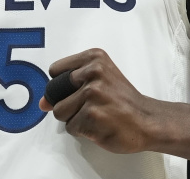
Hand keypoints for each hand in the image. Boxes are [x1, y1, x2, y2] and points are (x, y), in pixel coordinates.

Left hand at [39, 48, 153, 153]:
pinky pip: (71, 127)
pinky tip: (101, 125)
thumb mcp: (99, 80)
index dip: (63, 86)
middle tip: (92, 105)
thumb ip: (68, 85)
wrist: (147, 120)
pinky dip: (83, 131)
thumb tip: (42, 103)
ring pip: (60, 112)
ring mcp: (92, 93)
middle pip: (54, 93)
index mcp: (94, 58)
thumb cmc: (123, 101)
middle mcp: (93, 72)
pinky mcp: (92, 115)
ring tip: (97, 115)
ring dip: (75, 119)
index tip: (80, 90)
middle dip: (67, 104)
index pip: (55, 71)